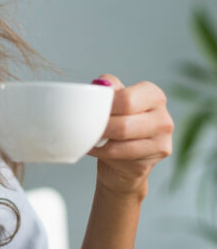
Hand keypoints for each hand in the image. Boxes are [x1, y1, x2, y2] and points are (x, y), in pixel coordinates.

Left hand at [87, 74, 173, 196]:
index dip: (104, 107)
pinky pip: (118, 159)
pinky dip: (101, 153)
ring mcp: (160, 143)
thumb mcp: (114, 99)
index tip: (91, 111)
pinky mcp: (149, 163)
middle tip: (85, 128)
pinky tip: (95, 148)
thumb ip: (108, 87)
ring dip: (98, 142)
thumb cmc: (118, 120)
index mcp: (154, 96)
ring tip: (88, 137)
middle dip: (100, 127)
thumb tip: (100, 85)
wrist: (124, 156)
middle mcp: (163, 119)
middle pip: (123, 125)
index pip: (126, 100)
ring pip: (119, 145)